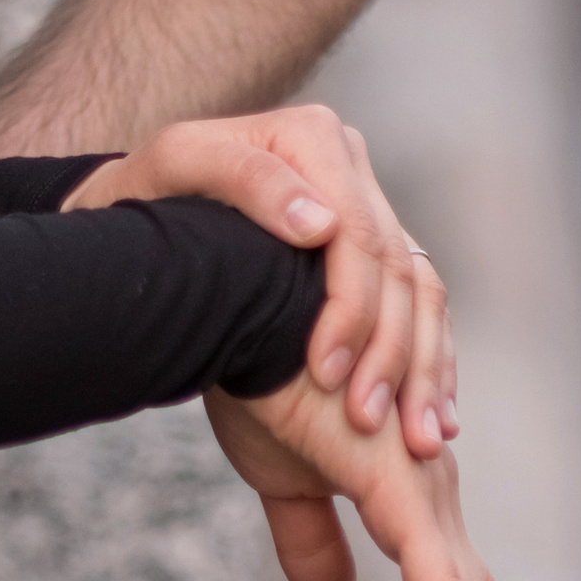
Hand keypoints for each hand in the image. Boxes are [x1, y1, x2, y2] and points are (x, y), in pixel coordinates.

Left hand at [67, 103, 455, 453]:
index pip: (357, 233)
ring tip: (420, 441)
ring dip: (424, 372)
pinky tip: (436, 416)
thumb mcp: (180, 166)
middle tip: (369, 424)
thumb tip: (319, 223)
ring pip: (423, 294)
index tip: (326, 378)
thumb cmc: (152, 190)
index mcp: (313, 138)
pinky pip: (425, 309)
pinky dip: (433, 365)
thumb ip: (247, 180)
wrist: (144, 204)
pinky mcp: (378, 250)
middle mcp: (351, 168)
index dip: (350, 310)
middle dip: (390, 356)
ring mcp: (370, 207)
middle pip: (397, 269)